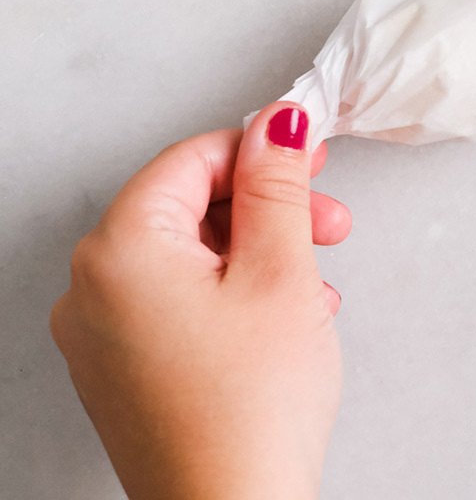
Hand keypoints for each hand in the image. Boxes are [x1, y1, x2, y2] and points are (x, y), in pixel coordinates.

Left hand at [50, 103, 350, 499]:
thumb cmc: (252, 409)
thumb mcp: (281, 272)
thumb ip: (277, 185)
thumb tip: (277, 123)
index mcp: (118, 250)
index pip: (192, 159)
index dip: (261, 150)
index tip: (312, 154)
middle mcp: (91, 288)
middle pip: (188, 206)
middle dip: (266, 208)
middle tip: (327, 223)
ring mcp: (100, 333)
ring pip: (189, 255)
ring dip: (259, 253)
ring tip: (314, 287)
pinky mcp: (122, 368)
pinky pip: (177, 300)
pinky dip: (232, 293)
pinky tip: (283, 319)